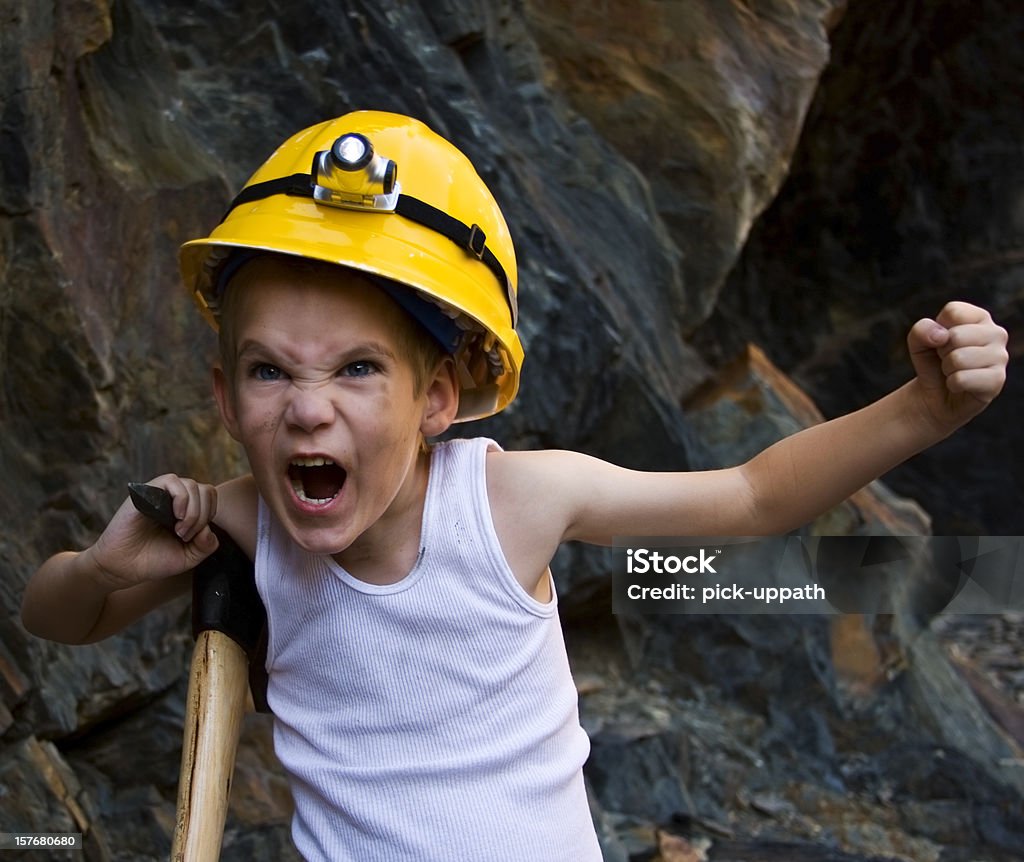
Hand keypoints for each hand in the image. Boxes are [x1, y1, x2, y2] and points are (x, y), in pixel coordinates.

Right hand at [86, 474, 219, 589]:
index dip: (210, 515)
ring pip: (191, 485)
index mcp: (187, 510)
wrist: (122, 567)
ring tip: (180, 530)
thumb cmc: (153, 561)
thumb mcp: (188, 558)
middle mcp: (175, 499)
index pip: (210, 498)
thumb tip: (209, 529)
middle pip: (205, 490)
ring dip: (193, 511)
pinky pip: (171, 480)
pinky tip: (175, 516)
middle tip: (186, 535)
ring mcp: (160, 494)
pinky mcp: (145, 493)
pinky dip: (181, 497)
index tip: (196, 536)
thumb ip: (206, 546)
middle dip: (202, 515)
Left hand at [907, 301, 1007, 434]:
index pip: (953, 312)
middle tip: (947, 360)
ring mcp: (1000, 357)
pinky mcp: (997, 380)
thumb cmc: (932, 362)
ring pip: (958, 358)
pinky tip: (960, 385)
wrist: (935, 395)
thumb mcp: (918, 342)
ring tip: (954, 371)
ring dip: (947, 369)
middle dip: (942, 351)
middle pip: (955, 336)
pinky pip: (961, 379)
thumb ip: (921, 329)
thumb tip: (942, 336)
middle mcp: (996, 333)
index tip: (941, 341)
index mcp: (980, 317)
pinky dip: (952, 384)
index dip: (937, 330)